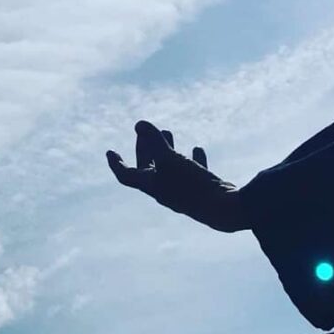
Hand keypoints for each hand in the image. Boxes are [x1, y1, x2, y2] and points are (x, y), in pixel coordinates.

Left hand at [105, 121, 246, 232]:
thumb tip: (139, 123)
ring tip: (168, 132)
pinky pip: (193, 172)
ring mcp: (183, 192)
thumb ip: (154, 142)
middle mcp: (165, 191)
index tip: (109, 152)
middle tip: (141, 131)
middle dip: (143, 148)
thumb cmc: (192, 185)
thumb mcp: (170, 159)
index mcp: (152, 186)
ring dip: (166, 150)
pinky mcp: (201, 190)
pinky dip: (192, 159)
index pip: (127, 175)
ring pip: (170, 169)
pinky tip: (197, 149)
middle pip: (147, 169)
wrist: (223, 210)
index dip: (116, 163)